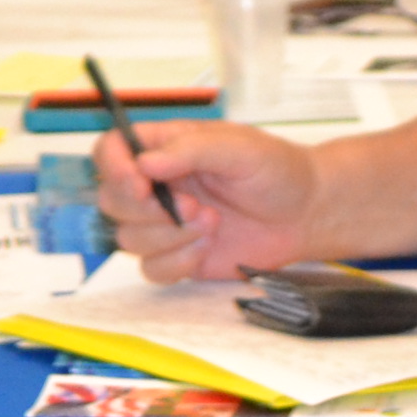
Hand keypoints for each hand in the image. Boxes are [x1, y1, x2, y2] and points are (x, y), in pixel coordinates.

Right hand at [91, 120, 313, 281]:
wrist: (306, 215)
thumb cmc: (277, 171)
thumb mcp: (239, 147)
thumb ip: (191, 150)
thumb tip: (145, 163)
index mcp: (164, 148)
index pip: (111, 151)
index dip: (113, 167)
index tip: (138, 184)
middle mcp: (156, 185)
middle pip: (111, 200)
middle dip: (148, 210)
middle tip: (193, 206)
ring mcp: (164, 224)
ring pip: (128, 238)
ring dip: (169, 236)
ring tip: (212, 223)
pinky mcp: (177, 257)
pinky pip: (151, 269)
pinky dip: (177, 263)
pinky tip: (207, 248)